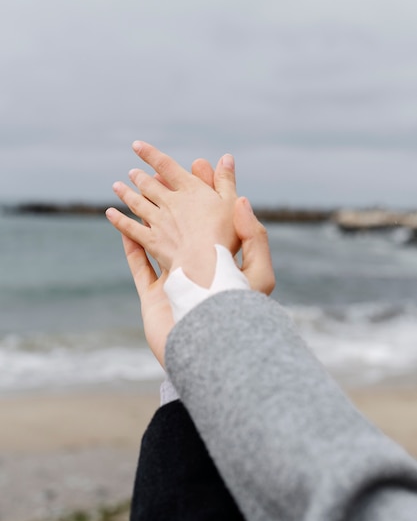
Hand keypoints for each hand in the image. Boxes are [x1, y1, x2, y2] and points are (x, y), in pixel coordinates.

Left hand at [106, 141, 238, 287]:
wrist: (205, 262)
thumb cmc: (225, 233)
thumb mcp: (232, 203)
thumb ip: (226, 180)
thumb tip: (226, 157)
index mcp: (190, 190)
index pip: (166, 166)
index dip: (150, 155)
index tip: (137, 146)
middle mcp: (170, 202)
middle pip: (150, 186)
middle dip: (139, 177)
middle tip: (131, 172)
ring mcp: (159, 222)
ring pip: (138, 204)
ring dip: (126, 194)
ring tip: (117, 186)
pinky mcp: (152, 241)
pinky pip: (131, 228)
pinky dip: (119, 220)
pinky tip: (110, 214)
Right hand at [114, 154, 274, 365]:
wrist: (214, 357)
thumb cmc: (241, 319)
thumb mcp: (259, 276)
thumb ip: (253, 237)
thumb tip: (243, 199)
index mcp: (223, 261)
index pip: (215, 216)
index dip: (210, 190)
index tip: (203, 163)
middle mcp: (198, 269)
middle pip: (185, 224)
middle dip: (174, 196)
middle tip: (161, 170)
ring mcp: (175, 283)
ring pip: (158, 241)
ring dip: (146, 217)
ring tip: (135, 193)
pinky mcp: (155, 299)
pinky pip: (139, 267)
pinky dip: (130, 247)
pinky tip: (122, 227)